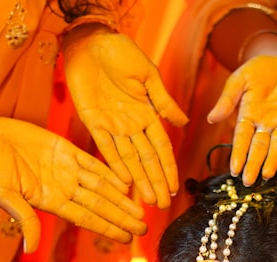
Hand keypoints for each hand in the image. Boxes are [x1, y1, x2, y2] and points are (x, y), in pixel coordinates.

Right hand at [0, 115, 145, 251]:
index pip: (86, 218)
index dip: (108, 228)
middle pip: (100, 206)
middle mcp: (64, 188)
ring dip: (121, 199)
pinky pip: (94, 163)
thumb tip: (31, 249)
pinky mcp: (67, 149)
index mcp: (51, 202)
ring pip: (102, 187)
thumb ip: (23, 218)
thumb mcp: (4, 195)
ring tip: (141, 211)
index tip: (127, 239)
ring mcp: (67, 170)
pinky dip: (110, 172)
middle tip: (144, 229)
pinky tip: (127, 182)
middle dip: (122, 218)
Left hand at [64, 26, 188, 208]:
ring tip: (147, 201)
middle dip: (155, 182)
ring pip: (128, 159)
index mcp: (147, 113)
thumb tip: (185, 124)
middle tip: (162, 206)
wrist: (91, 41)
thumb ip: (164, 102)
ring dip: (138, 181)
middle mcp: (131, 124)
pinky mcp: (93, 121)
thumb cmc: (121, 52)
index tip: (175, 188)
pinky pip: (105, 148)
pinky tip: (124, 182)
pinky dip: (115, 165)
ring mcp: (112, 125)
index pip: (161, 148)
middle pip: (146, 160)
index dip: (168, 169)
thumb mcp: (148, 75)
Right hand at [208, 55, 276, 185]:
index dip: (239, 154)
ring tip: (267, 174)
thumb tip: (211, 118)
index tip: (234, 169)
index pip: (242, 139)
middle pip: (259, 147)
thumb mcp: (240, 79)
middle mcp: (267, 125)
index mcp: (249, 118)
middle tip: (249, 181)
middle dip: (254, 164)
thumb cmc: (259, 70)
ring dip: (274, 159)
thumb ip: (228, 98)